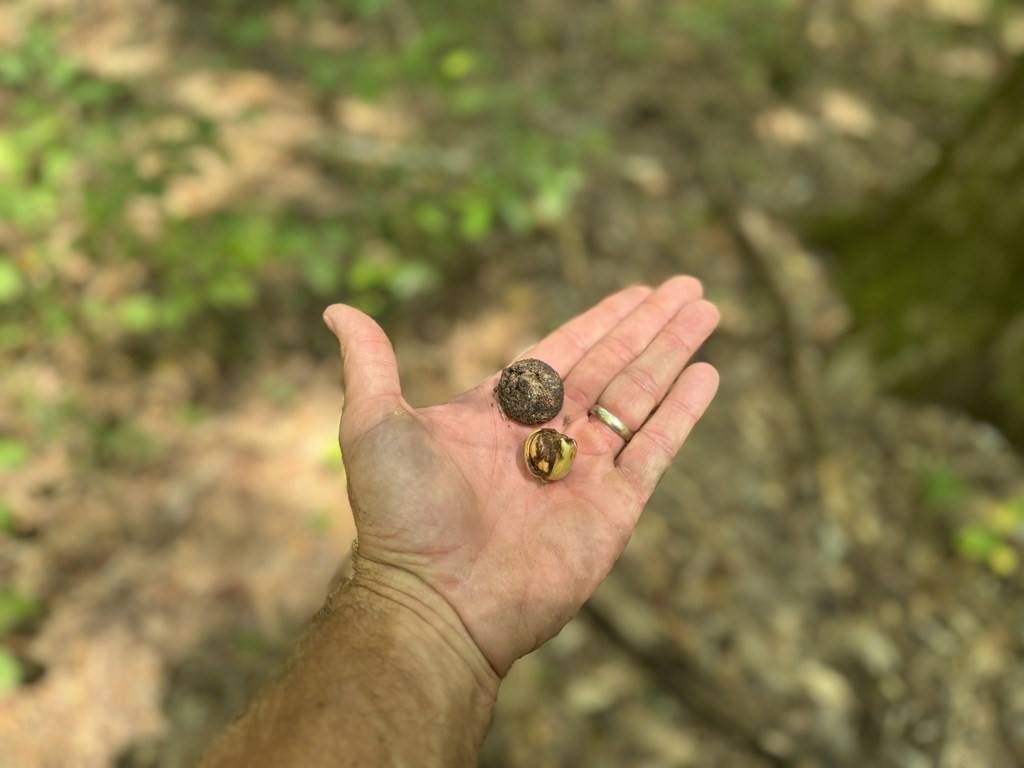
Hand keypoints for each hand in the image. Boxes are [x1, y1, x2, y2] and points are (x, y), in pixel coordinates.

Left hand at [323, 276, 719, 674]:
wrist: (436, 602)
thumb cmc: (401, 516)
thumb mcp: (374, 424)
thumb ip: (371, 363)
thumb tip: (335, 308)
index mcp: (500, 413)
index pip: (563, 350)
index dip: (602, 318)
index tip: (637, 291)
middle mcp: (547, 437)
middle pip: (612, 364)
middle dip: (650, 325)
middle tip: (689, 287)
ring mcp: (584, 472)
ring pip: (640, 396)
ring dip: (674, 353)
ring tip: (708, 312)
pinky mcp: (613, 508)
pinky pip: (655, 450)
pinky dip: (683, 412)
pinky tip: (708, 375)